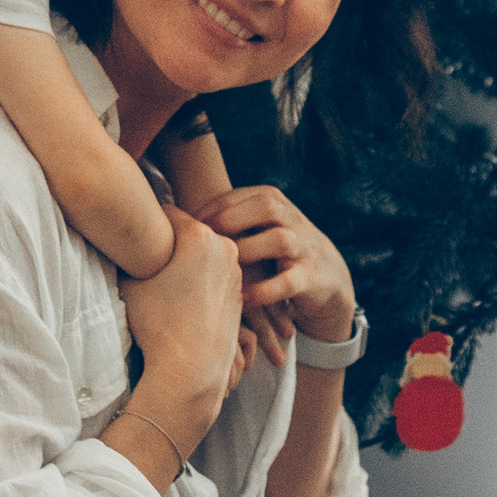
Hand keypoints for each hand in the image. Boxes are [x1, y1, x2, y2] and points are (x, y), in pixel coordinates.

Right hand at [118, 206, 242, 455]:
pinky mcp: (239, 292)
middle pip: (188, 230)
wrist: (191, 369)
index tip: (134, 237)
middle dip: (168, 241)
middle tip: (146, 259)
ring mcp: (236, 270)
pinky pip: (213, 274)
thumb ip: (128, 252)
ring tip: (165, 283)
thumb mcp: (130, 281)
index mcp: (200, 235)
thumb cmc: (158, 324)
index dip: (146, 222)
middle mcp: (225, 246)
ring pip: (203, 253)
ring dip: (186, 259)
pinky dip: (199, 279)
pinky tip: (182, 300)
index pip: (165, 212)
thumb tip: (120, 241)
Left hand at [198, 186, 355, 351]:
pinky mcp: (310, 278)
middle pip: (264, 207)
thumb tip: (170, 219)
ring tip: (223, 269)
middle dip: (230, 222)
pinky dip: (264, 291)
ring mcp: (304, 248)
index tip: (184, 232)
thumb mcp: (254, 226)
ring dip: (249, 252)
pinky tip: (242, 298)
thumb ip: (224, 219)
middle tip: (203, 245)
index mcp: (271, 201)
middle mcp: (291, 219)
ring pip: (280, 240)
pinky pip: (288, 282)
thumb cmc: (273, 251)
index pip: (235, 197)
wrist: (327, 275)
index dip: (206, 212)